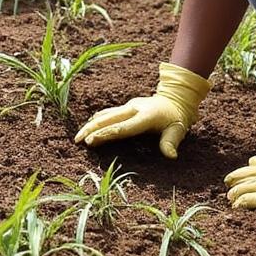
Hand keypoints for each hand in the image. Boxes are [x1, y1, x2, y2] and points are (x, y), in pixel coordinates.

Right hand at [75, 62, 210, 158]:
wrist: (175, 99)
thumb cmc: (176, 118)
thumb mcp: (177, 130)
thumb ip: (171, 142)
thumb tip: (171, 156)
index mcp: (145, 116)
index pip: (122, 127)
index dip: (106, 134)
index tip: (92, 140)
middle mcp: (133, 108)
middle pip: (108, 119)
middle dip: (91, 129)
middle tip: (79, 140)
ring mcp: (129, 106)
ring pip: (105, 115)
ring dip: (91, 125)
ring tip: (78, 136)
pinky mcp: (126, 107)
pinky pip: (108, 113)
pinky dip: (97, 119)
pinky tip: (88, 125)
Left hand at [225, 156, 255, 228]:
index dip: (252, 166)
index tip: (246, 167)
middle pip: (250, 171)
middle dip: (238, 176)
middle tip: (228, 181)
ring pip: (248, 185)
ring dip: (236, 191)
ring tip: (229, 196)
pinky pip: (252, 199)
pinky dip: (242, 202)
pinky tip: (236, 205)